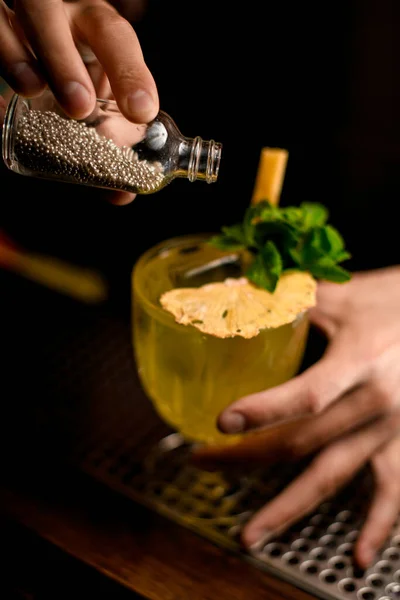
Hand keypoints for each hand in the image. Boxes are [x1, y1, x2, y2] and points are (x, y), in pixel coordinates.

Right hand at [0, 0, 157, 204]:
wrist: (39, 63)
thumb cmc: (79, 89)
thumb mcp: (100, 110)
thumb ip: (111, 145)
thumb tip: (122, 193)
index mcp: (94, 30)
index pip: (114, 37)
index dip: (130, 72)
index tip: (141, 111)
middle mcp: (56, 19)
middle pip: (53, 16)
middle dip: (64, 60)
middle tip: (79, 106)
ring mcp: (18, 22)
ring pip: (8, 20)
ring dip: (18, 57)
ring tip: (31, 90)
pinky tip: (2, 106)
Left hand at [193, 266, 399, 567]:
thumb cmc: (396, 302)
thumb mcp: (346, 294)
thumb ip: (292, 295)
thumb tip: (240, 291)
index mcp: (360, 360)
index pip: (308, 395)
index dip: (264, 410)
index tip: (221, 423)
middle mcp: (375, 402)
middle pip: (304, 441)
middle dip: (248, 458)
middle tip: (203, 464)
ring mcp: (392, 430)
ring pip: (334, 477)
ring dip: (289, 508)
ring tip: (252, 534)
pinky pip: (392, 494)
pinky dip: (376, 528)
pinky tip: (355, 558)